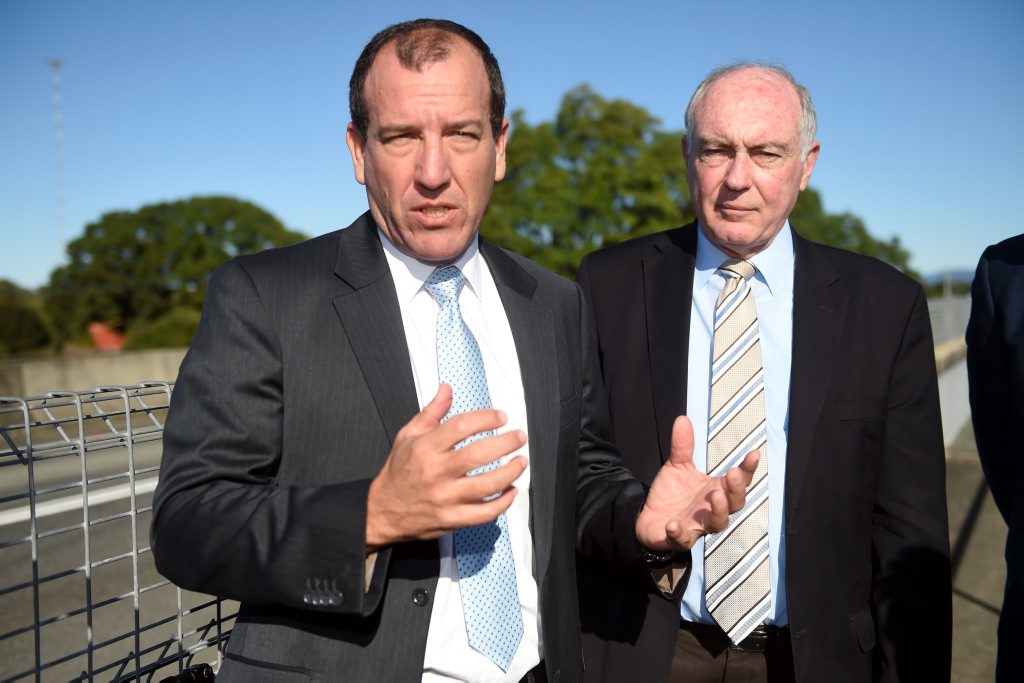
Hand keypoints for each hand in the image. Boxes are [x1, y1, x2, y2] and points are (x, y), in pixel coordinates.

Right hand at [365, 384, 527, 550]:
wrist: (382, 512)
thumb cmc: (398, 472)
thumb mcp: (407, 436)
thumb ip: (431, 412)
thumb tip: (447, 389)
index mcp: (426, 448)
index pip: (462, 426)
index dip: (486, 418)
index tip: (501, 417)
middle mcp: (436, 472)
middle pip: (479, 454)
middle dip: (506, 443)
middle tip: (519, 437)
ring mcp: (445, 498)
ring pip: (487, 484)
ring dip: (511, 472)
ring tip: (521, 461)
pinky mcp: (452, 519)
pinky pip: (484, 513)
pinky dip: (503, 503)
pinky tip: (511, 491)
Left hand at [635, 416, 758, 551]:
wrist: (649, 519)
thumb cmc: (672, 494)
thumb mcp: (677, 467)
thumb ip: (682, 446)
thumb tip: (683, 418)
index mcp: (716, 490)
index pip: (738, 480)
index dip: (748, 469)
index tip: (754, 453)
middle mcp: (712, 509)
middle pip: (734, 503)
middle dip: (736, 490)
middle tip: (733, 474)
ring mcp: (697, 526)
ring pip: (717, 524)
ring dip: (718, 511)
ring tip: (715, 495)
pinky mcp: (678, 539)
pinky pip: (682, 540)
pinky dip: (679, 533)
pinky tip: (673, 524)